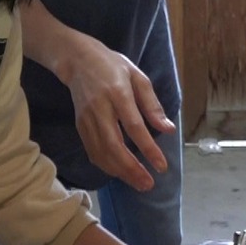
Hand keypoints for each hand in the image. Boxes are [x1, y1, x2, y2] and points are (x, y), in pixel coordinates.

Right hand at [66, 39, 174, 191]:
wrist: (78, 60)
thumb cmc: (113, 66)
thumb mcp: (138, 77)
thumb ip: (152, 104)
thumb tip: (168, 129)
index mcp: (118, 93)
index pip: (134, 127)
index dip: (148, 149)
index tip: (161, 166)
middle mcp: (100, 109)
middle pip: (114, 145)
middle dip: (131, 169)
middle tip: (148, 184)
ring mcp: (86, 119)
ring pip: (101, 152)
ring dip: (120, 172)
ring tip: (138, 183)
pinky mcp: (79, 126)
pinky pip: (92, 151)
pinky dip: (106, 166)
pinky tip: (120, 173)